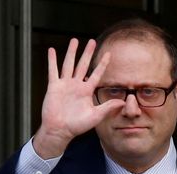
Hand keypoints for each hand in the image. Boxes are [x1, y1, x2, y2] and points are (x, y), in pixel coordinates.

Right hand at [33, 38, 124, 158]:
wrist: (60, 130)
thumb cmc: (77, 126)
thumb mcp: (95, 116)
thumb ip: (108, 107)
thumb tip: (124, 102)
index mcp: (86, 91)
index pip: (96, 74)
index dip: (102, 64)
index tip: (109, 54)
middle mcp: (76, 85)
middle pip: (83, 65)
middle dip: (87, 53)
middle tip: (92, 41)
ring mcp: (65, 85)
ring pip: (69, 64)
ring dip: (71, 52)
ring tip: (74, 40)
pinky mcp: (54, 87)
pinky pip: (53, 71)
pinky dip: (52, 61)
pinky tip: (52, 50)